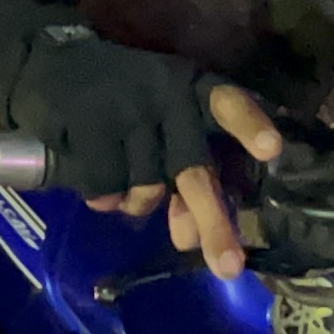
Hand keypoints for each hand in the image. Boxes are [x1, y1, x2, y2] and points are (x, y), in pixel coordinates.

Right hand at [87, 83, 285, 280]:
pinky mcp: (88, 126)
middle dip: (212, 222)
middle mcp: (167, 98)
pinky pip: (104, 190)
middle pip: (193, 171)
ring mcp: (125, 111)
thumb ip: (188, 182)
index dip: (250, 127)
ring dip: (137, 203)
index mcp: (197, 92)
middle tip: (229, 268)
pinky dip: (103, 197)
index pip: (229, 105)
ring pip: (145, 192)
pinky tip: (97, 171)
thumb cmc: (135, 107)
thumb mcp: (171, 131)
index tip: (272, 150)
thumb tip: (189, 242)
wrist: (61, 65)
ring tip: (125, 176)